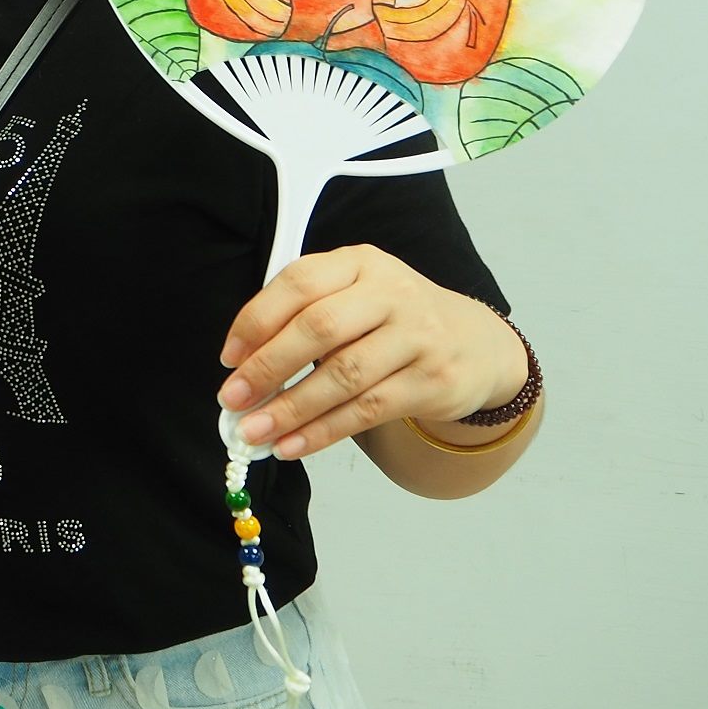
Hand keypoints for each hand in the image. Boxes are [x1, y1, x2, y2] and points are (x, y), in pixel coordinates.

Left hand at [217, 245, 527, 458]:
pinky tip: (292, 446)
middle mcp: (392, 293)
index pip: (299, 283)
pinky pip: (368, 410)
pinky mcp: (434, 381)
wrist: (478, 344)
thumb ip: (304, 317)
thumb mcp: (355, 296)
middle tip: (233, 399)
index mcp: (360, 263)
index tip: (229, 357)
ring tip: (254, 432)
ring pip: (343, 376)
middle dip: (268, 367)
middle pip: (319, 329)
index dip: (257, 320)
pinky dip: (324, 431)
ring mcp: (418, 336)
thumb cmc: (392, 320)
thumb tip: (241, 367)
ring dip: (291, 409)